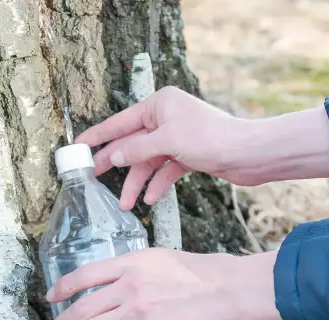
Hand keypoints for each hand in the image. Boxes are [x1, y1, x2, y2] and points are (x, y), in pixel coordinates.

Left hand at [39, 249, 284, 319]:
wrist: (235, 290)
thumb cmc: (208, 274)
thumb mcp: (165, 260)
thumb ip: (138, 272)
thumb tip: (120, 287)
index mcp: (132, 262)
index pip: (84, 275)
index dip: (62, 288)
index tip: (51, 298)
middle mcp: (129, 283)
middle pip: (81, 307)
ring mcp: (139, 308)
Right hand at [76, 86, 328, 209]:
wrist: (250, 154)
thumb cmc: (211, 138)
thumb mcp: (168, 142)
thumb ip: (137, 148)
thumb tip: (114, 155)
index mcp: (159, 105)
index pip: (120, 122)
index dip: (98, 135)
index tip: (78, 145)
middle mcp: (166, 118)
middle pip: (132, 143)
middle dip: (116, 163)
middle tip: (94, 179)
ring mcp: (177, 138)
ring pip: (148, 161)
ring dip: (136, 182)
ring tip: (125, 205)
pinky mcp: (188, 155)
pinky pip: (164, 170)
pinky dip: (156, 184)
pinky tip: (148, 199)